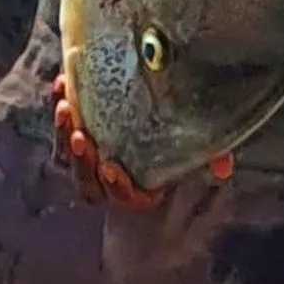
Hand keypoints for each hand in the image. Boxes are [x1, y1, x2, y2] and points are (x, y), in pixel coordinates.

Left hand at [50, 76, 232, 208]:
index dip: (118, 188)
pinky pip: (60, 132)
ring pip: (67, 160)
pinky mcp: (75, 134)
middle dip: (81, 163)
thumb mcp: (196, 144)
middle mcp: (110, 180)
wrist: (156, 104)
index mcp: (140, 189)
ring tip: (66, 106)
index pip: (126, 198)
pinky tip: (62, 85)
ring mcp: (89, 158)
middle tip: (79, 136)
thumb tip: (224, 165)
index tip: (111, 167)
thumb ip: (209, 155)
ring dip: (63, 136)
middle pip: (88, 184)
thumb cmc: (179, 132)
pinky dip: (59, 112)